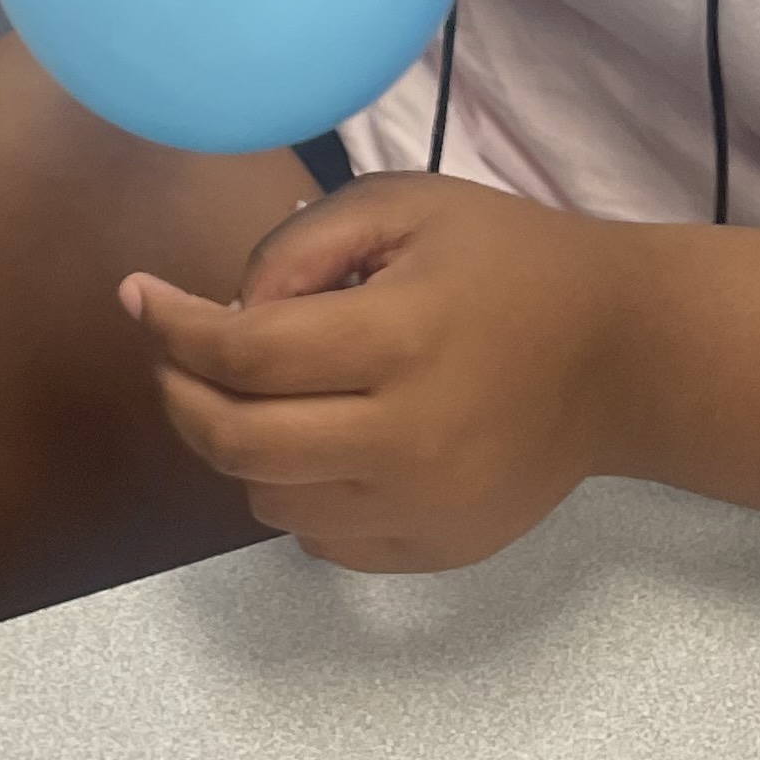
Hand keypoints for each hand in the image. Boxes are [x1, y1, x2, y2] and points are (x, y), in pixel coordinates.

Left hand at [121, 174, 649, 572]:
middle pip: (237, 442)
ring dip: (239, 446)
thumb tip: (224, 314)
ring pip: (268, 499)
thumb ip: (302, 245)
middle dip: (182, 395)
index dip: (172, 327)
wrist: (621, 356)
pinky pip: (321, 539)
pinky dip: (296, 492)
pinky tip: (321, 440)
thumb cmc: (509, 262)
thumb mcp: (407, 208)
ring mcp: (422, 509)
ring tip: (264, 393)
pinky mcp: (437, 551)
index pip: (243, 355)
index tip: (138, 296)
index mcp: (400, 338)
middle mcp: (406, 440)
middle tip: (174, 357)